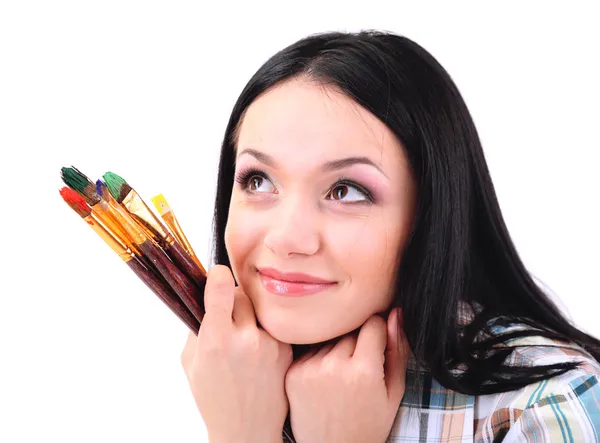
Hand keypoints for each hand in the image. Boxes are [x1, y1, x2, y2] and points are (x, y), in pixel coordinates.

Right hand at [181, 265, 292, 442]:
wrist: (246, 429)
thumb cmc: (214, 398)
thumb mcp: (191, 364)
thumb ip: (198, 329)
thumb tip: (206, 299)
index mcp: (216, 341)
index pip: (221, 288)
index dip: (218, 275)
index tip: (218, 274)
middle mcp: (245, 339)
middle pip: (241, 293)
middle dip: (233, 298)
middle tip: (229, 313)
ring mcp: (270, 344)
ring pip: (259, 308)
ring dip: (250, 314)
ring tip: (244, 337)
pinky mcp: (286, 350)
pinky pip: (273, 325)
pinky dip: (265, 330)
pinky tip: (259, 349)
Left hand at [284, 308, 408, 442]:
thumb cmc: (369, 424)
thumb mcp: (393, 392)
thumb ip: (397, 350)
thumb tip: (395, 312)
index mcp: (363, 371)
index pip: (373, 323)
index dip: (379, 334)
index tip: (378, 347)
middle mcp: (334, 365)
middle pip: (350, 329)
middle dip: (358, 342)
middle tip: (360, 368)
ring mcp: (310, 368)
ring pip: (331, 338)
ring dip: (338, 349)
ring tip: (342, 378)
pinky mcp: (293, 372)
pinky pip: (312, 349)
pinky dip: (320, 359)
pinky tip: (326, 381)